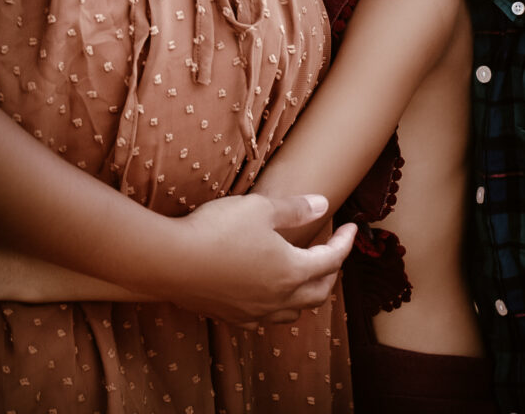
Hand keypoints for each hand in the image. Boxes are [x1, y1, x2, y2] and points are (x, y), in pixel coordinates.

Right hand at [165, 193, 355, 323]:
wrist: (172, 261)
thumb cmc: (218, 230)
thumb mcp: (261, 209)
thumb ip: (295, 209)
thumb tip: (323, 204)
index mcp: (291, 271)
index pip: (331, 260)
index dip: (345, 243)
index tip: (352, 227)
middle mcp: (278, 297)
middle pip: (318, 292)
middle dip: (332, 272)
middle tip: (334, 252)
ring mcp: (254, 311)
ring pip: (293, 311)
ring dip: (308, 294)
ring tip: (307, 276)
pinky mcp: (231, 316)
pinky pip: (265, 319)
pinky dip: (278, 307)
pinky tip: (270, 296)